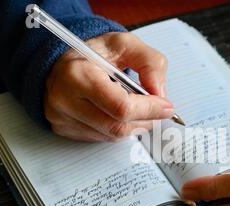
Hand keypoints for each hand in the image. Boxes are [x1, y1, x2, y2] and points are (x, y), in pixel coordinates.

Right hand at [45, 32, 173, 141]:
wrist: (64, 62)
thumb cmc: (94, 53)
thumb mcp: (126, 45)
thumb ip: (150, 63)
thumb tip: (160, 94)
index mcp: (78, 75)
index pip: (121, 107)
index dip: (149, 110)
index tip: (167, 106)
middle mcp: (65, 100)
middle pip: (118, 126)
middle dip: (146, 119)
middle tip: (159, 110)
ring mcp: (63, 119)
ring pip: (113, 135)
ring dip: (135, 125)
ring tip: (140, 108)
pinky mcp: (65, 130)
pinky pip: (103, 138)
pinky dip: (120, 128)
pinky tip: (120, 113)